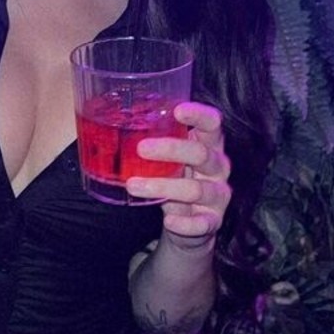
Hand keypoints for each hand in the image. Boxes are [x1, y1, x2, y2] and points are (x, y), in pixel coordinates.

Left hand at [127, 101, 231, 242]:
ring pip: (195, 189)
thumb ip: (156, 145)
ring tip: (133, 185)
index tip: (177, 111)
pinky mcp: (214, 221)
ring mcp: (218, 195)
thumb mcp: (170, 159)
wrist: (189, 223)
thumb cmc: (176, 179)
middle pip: (200, 154)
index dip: (199, 115)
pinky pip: (202, 223)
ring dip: (163, 187)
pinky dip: (185, 223)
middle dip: (171, 149)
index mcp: (210, 145)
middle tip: (140, 148)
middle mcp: (218, 167)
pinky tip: (169, 220)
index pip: (212, 124)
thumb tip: (115, 126)